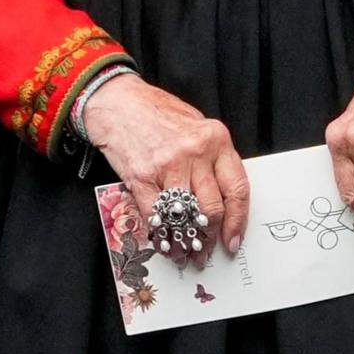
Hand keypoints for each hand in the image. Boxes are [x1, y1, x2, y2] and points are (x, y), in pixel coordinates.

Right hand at [76, 73, 247, 255]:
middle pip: (212, 208)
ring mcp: (167, 166)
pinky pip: (155, 215)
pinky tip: (164, 243)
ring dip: (186, 240)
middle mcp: (195, 153)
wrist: (116, 101)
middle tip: (206, 250)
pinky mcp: (141, 177)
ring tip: (186, 252)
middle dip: (210, 236)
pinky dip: (160, 234)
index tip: (233, 239)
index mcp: (215, 139)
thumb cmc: (156, 112)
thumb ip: (212, 157)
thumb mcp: (196, 125)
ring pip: (185, 216)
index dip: (237, 221)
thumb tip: (222, 197)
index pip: (237, 189)